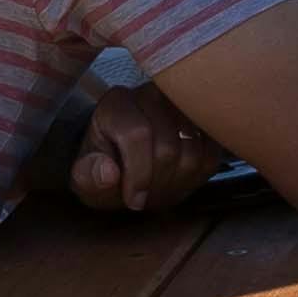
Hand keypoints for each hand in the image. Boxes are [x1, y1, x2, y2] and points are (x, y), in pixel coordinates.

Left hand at [71, 80, 222, 214]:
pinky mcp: (202, 120)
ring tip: (162, 190)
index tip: (134, 201)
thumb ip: (88, 176)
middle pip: (168, 146)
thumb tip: (109, 173)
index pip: (137, 134)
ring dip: (178, 182)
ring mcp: (180, 106)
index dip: (139, 174)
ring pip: (194, 150)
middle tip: (148, 199)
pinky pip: (212, 151)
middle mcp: (150, 95)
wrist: (124, 161)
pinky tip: (179, 179)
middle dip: (158, 183)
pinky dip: (198, 174)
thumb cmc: (103, 167)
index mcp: (116, 104)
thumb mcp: (84, 178)